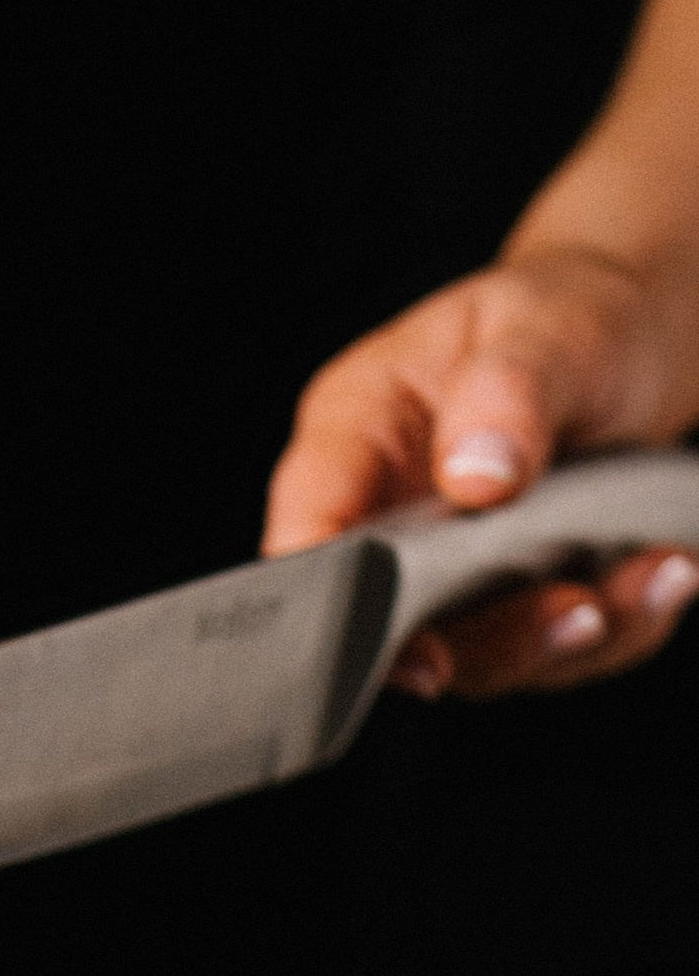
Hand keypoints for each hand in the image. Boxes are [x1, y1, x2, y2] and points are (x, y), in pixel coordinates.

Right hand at [263, 246, 698, 693]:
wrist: (630, 340)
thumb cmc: (566, 318)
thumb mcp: (545, 327)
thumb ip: (507, 393)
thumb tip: (476, 478)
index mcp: (356, 434)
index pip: (311, 531)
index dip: (339, 604)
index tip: (413, 648)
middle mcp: (388, 519)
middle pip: (395, 623)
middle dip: (492, 636)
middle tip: (580, 612)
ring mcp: (448, 575)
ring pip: (481, 657)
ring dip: (569, 636)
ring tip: (655, 574)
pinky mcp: (511, 608)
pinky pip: (556, 653)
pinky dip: (619, 625)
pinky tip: (666, 569)